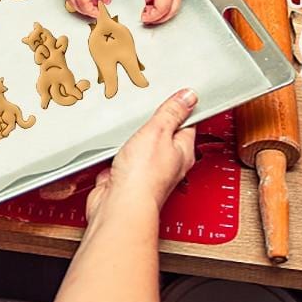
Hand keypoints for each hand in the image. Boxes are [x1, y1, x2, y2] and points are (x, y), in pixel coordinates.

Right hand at [85, 89, 196, 222]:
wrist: (118, 205)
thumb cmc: (143, 176)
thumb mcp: (159, 132)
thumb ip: (172, 113)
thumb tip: (189, 96)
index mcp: (183, 151)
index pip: (187, 124)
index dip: (182, 109)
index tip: (176, 96)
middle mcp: (167, 164)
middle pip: (163, 135)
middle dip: (152, 123)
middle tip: (146, 109)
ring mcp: (145, 172)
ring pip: (139, 147)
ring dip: (131, 138)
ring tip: (126, 127)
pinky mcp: (125, 179)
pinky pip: (121, 160)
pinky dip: (115, 154)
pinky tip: (112, 148)